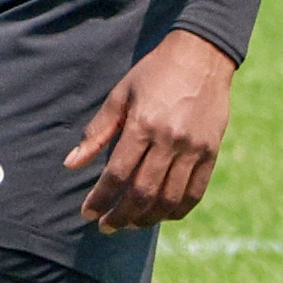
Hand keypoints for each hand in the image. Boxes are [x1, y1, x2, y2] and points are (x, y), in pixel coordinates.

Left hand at [66, 29, 236, 231]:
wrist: (202, 56)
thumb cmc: (154, 73)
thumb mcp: (120, 95)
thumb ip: (97, 132)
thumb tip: (71, 164)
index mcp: (143, 124)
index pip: (117, 174)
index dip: (100, 198)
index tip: (87, 212)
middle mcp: (170, 140)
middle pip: (142, 193)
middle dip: (120, 216)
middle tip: (105, 226)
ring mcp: (194, 149)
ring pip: (168, 199)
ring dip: (146, 219)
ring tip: (130, 224)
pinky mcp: (211, 152)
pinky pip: (194, 193)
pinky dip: (176, 210)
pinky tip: (161, 215)